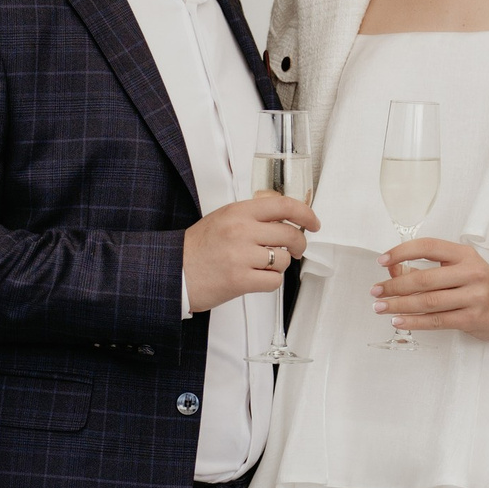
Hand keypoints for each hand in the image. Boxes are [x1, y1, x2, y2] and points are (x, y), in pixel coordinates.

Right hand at [184, 190, 318, 311]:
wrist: (174, 271)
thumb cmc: (197, 247)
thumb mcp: (223, 218)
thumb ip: (253, 216)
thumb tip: (285, 220)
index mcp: (238, 212)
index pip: (284, 206)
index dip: (306, 214)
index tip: (313, 223)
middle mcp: (241, 231)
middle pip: (291, 235)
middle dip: (299, 245)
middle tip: (296, 250)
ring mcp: (241, 256)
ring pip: (284, 260)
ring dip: (281, 265)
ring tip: (264, 264)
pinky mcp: (240, 280)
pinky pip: (274, 281)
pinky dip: (271, 281)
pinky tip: (258, 277)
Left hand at [373, 240, 488, 339]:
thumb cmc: (483, 285)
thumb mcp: (461, 268)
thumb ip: (430, 269)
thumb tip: (392, 272)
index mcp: (464, 254)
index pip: (427, 247)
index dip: (401, 252)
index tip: (382, 260)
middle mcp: (470, 272)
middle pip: (423, 278)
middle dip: (394, 286)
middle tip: (375, 291)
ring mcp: (473, 296)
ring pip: (427, 301)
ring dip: (398, 305)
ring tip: (380, 307)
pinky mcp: (472, 318)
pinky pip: (436, 320)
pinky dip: (413, 321)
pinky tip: (398, 320)